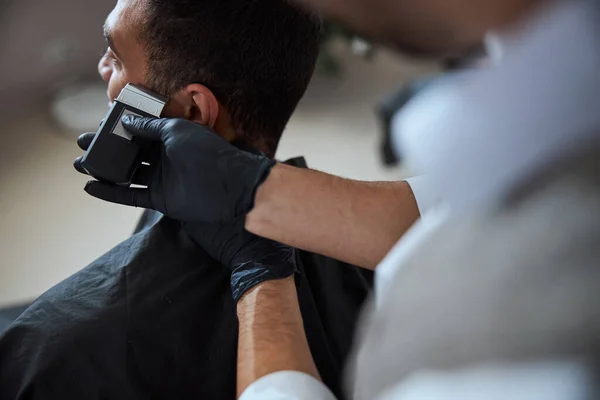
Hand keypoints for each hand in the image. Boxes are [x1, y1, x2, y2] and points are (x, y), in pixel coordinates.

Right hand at [75, 130, 293, 300]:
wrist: (230, 186)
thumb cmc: (208, 152)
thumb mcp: (178, 130)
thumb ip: (151, 127)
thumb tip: (127, 122)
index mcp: (169, 138)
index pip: (138, 131)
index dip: (119, 128)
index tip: (98, 124)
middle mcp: (163, 157)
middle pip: (128, 153)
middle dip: (106, 148)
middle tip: (82, 143)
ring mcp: (161, 179)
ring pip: (126, 174)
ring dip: (104, 169)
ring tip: (80, 163)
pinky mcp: (160, 199)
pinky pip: (131, 196)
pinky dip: (111, 193)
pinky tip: (91, 187)